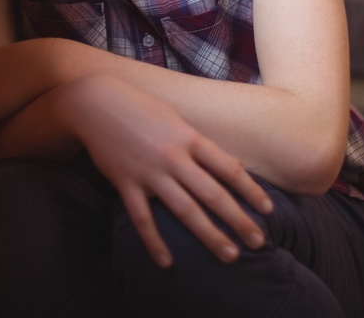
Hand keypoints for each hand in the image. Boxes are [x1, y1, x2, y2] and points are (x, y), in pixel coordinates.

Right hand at [56, 74, 273, 267]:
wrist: (95, 102)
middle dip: (239, 220)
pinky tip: (167, 262)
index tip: (267, 210)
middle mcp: (174, 156)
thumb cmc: (140, 107)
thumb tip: (231, 166)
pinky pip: (142, 218)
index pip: (229, 169)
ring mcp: (149, 172)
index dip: (251, 191)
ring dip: (210, 235)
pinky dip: (154, 242)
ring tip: (230, 255)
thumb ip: (201, 144)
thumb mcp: (176, 118)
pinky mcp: (126, 183)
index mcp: (189, 138)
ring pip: (185, 210)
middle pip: (213, 194)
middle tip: (258, 242)